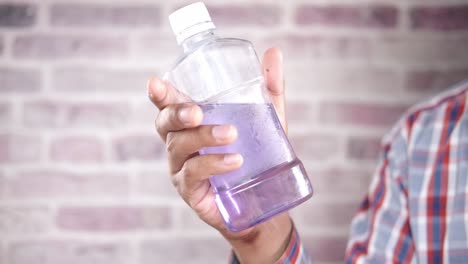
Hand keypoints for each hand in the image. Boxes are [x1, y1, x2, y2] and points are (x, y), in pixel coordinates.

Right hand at [148, 48, 291, 263]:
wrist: (264, 201)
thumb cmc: (258, 155)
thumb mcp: (266, 120)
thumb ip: (268, 88)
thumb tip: (273, 53)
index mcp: (192, 123)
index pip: (169, 104)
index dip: (159, 94)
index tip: (155, 83)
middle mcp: (180, 143)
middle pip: (164, 124)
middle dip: (176, 114)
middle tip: (198, 111)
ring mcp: (181, 168)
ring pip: (178, 147)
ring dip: (201, 137)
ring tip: (230, 135)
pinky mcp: (190, 190)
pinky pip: (192, 174)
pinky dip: (211, 164)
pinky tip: (233, 161)